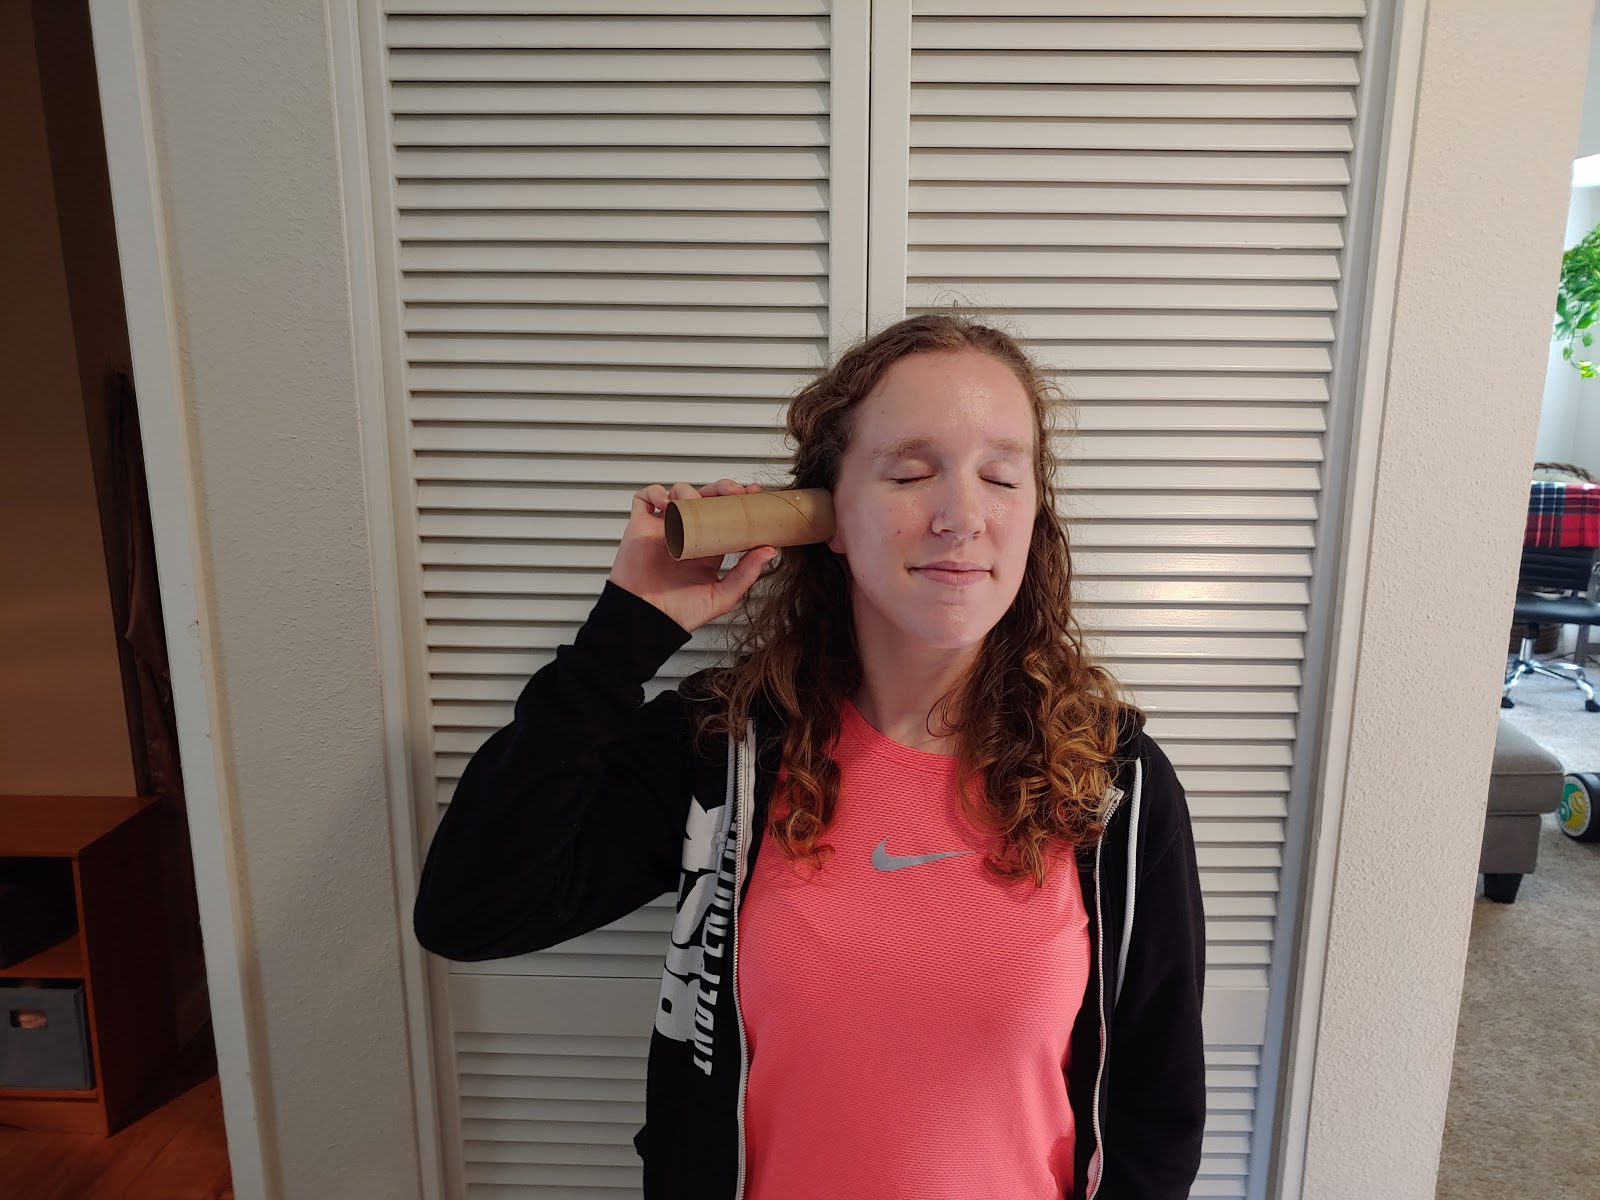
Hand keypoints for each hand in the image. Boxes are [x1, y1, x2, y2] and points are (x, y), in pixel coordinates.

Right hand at [608, 479, 778, 633]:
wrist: (648, 620)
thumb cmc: (680, 613)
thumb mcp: (722, 596)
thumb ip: (745, 574)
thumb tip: (769, 551)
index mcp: (707, 547)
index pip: (724, 515)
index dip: (737, 501)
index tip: (753, 494)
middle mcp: (687, 534)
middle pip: (705, 498)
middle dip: (720, 488)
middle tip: (733, 491)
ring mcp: (665, 529)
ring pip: (678, 494)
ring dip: (689, 491)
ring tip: (695, 502)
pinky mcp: (641, 527)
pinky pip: (645, 499)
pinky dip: (655, 493)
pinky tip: (666, 502)